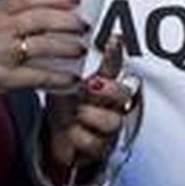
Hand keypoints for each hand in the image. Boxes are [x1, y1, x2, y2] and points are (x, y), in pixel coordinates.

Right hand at [0, 0, 88, 112]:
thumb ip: (11, 16)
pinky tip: (70, 80)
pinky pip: (37, 76)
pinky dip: (58, 78)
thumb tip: (48, 11)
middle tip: (84, 25)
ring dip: (67, 46)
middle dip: (68, 21)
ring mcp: (0, 54)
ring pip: (42, 45)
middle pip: (40, 19)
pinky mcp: (2, 78)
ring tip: (80, 48)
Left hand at [42, 38, 134, 178]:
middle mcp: (111, 105)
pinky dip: (80, 136)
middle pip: (125, 94)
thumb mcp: (65, 83)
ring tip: (79, 112)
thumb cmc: (67, 108)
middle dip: (110, 89)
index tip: (114, 39)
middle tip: (91, 85)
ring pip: (113, 121)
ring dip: (93, 115)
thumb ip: (68, 66)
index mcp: (104, 85)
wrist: (59, 140)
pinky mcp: (101, 148)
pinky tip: (72, 131)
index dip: (116, 54)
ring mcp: (108, 127)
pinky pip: (95, 143)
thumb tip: (59, 38)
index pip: (114, 66)